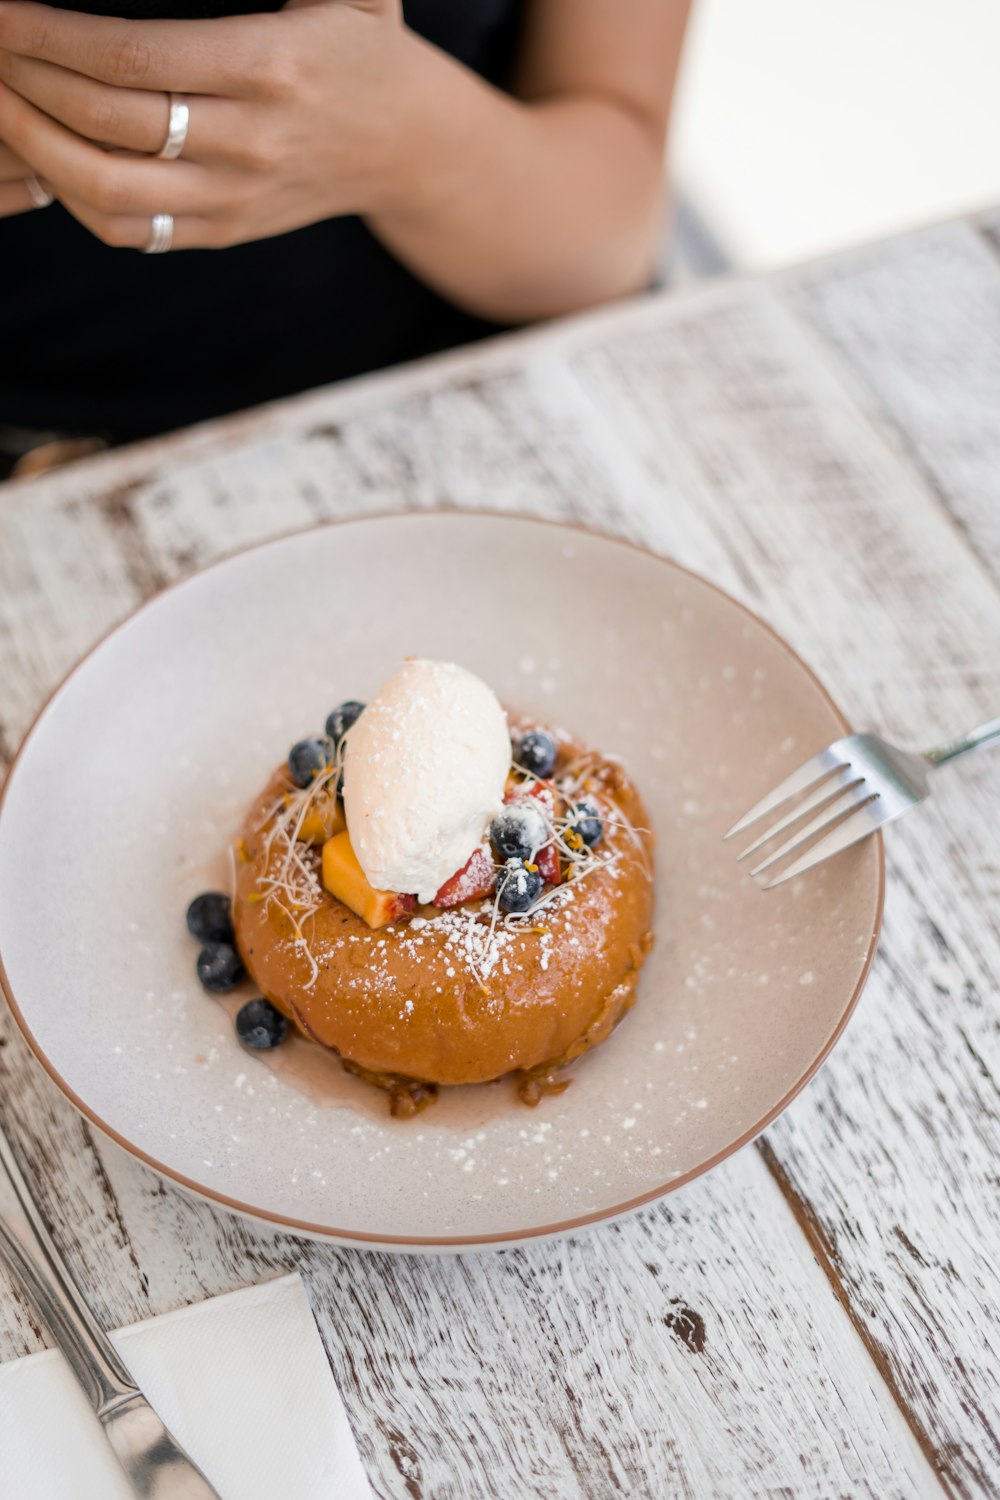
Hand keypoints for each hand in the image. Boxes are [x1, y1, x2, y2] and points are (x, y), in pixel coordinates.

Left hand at [0, 0, 414, 248]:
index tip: (0, 14)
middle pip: (106, 120)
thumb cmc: (359, 47)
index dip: (49, 34)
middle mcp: (249, 141)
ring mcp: (235, 196)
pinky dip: (74, 199)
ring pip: (106, 189)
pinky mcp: (224, 231)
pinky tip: (47, 157)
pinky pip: (132, 231)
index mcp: (268, 66)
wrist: (408, 146)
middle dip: (24, 82)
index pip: (131, 55)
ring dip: (36, 146)